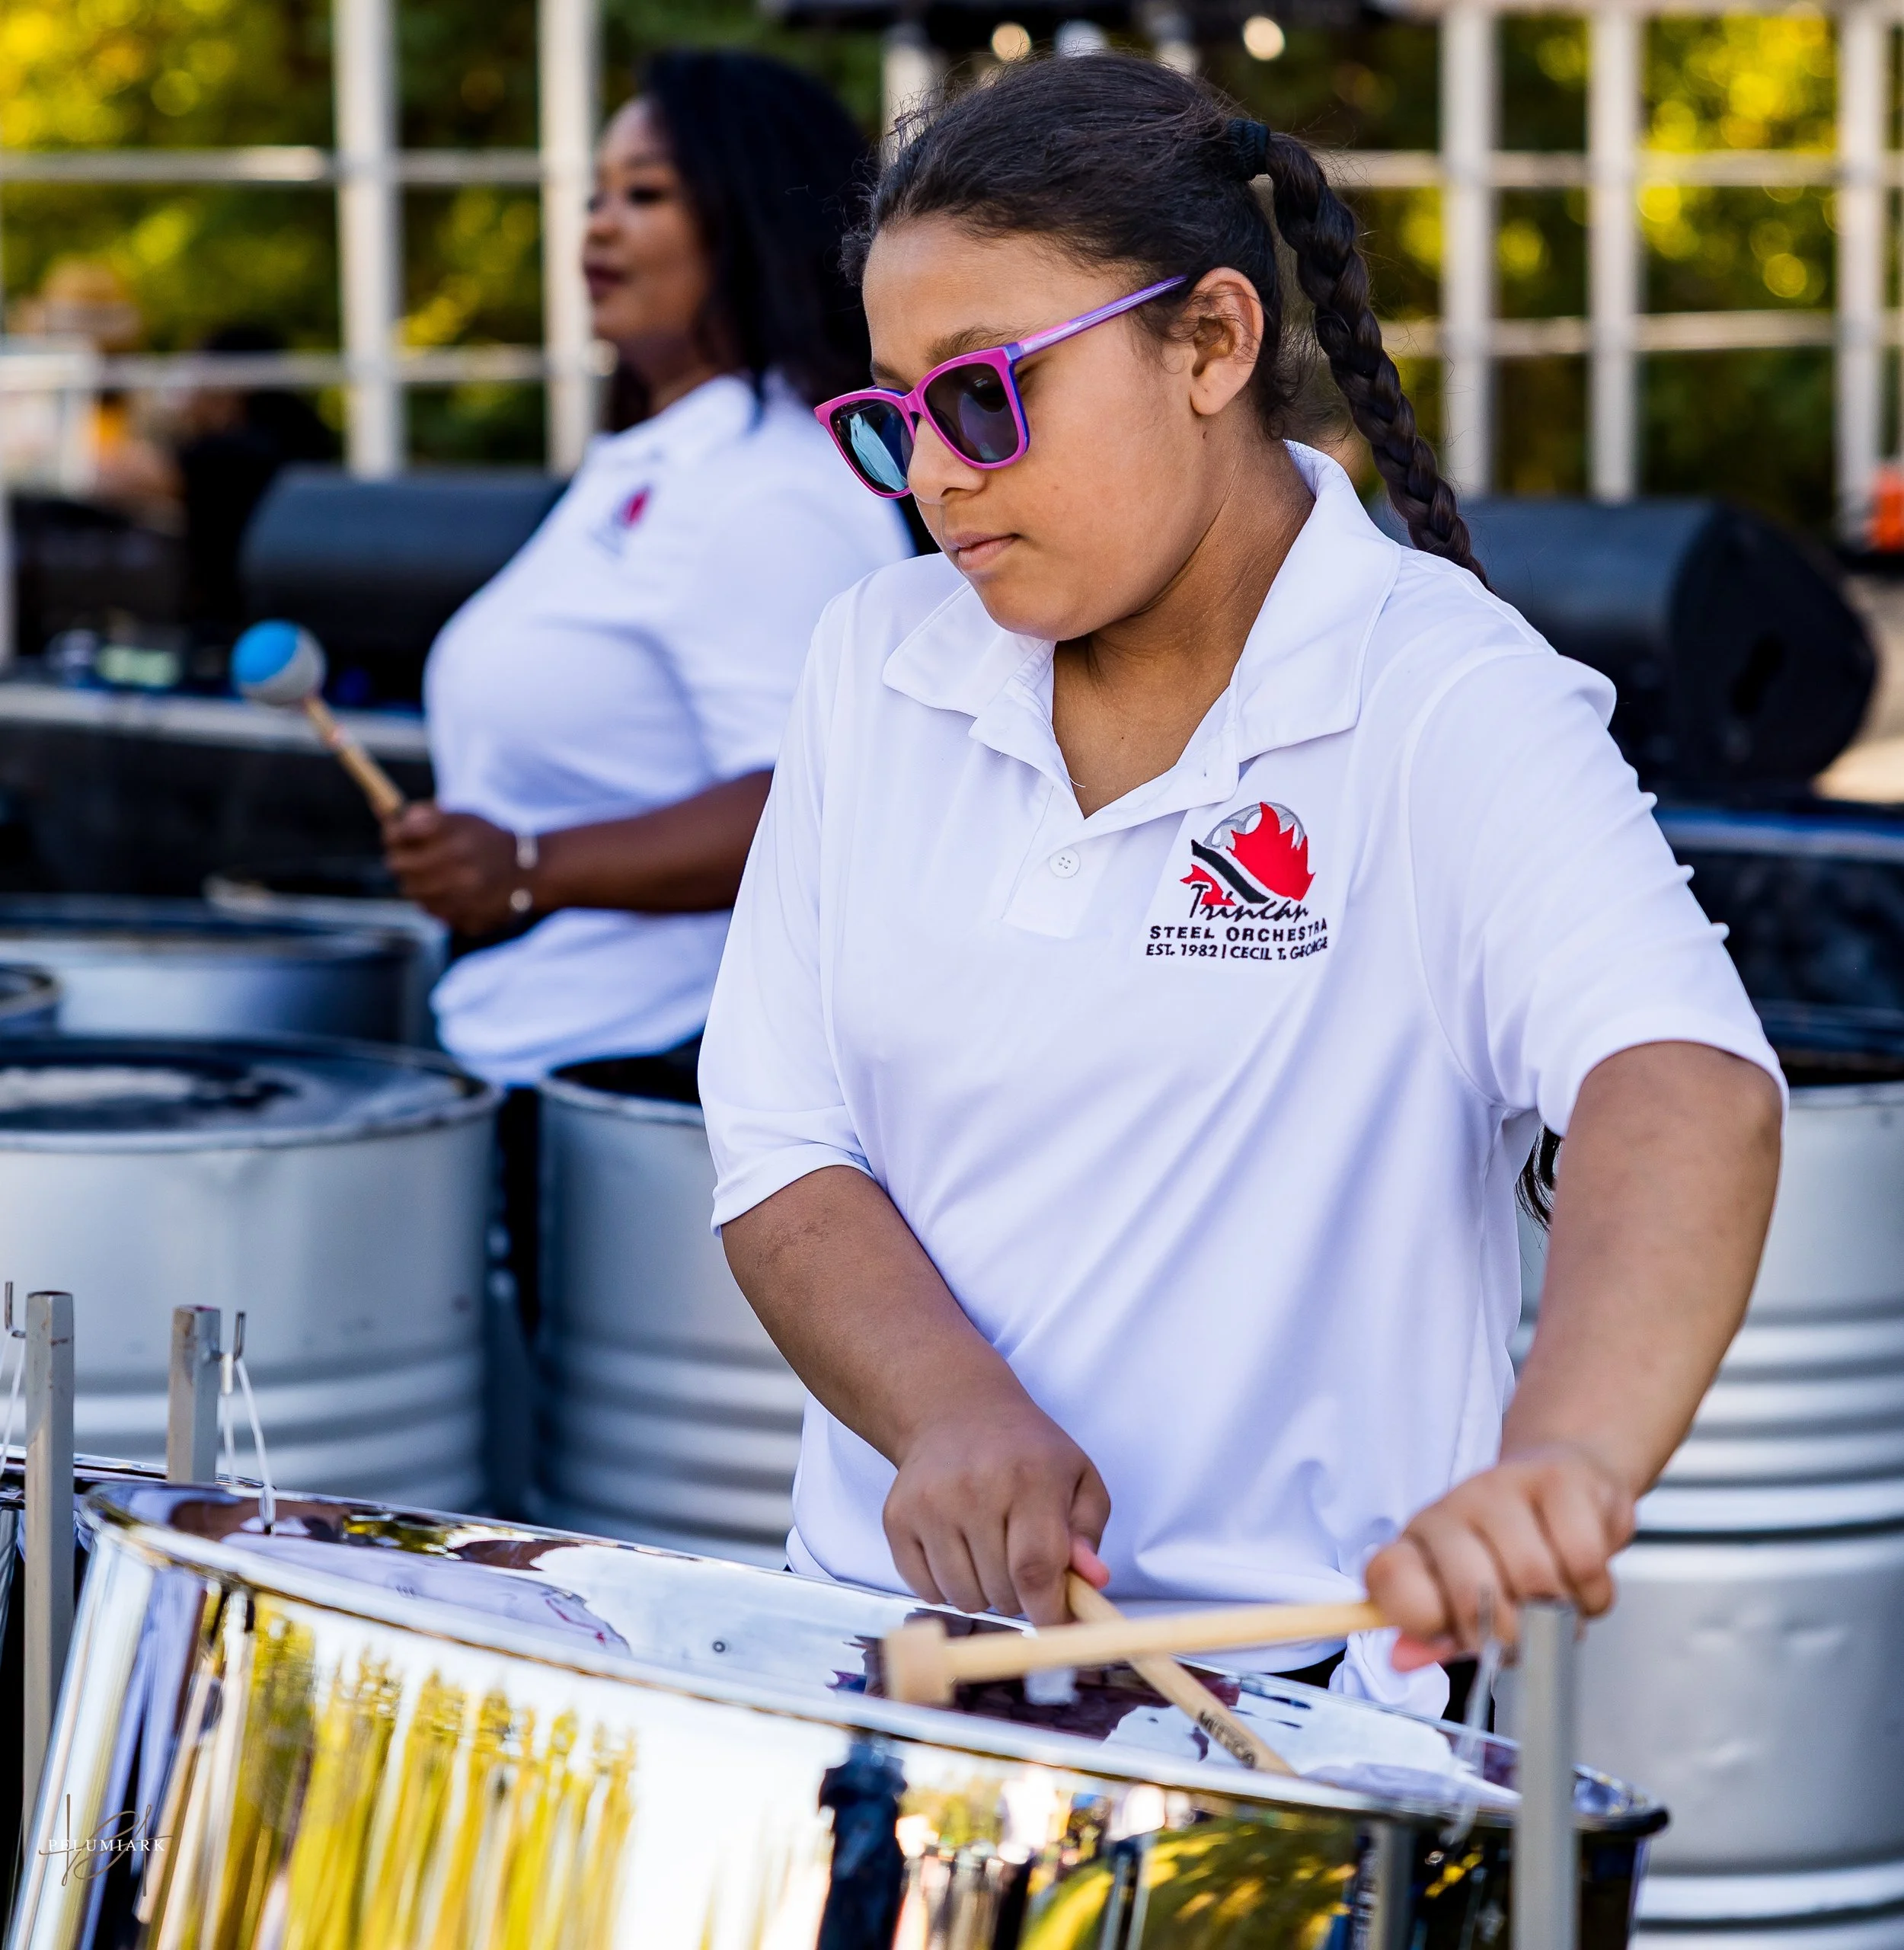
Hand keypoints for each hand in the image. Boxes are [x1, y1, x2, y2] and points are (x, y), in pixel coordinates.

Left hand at [382, 803, 527, 934]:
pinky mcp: (467, 919)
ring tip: (439, 875)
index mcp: (455, 836)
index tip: (396, 834)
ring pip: (412, 892)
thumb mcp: (460, 817)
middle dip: (401, 859)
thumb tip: (379, 806)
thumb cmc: (487, 840)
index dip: (393, 833)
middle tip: (411, 857)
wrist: (530, 873)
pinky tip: (454, 893)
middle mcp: (459, 867)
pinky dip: (437, 903)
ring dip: (418, 883)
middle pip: (398, 865)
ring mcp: (463, 898)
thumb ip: (422, 814)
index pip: (398, 834)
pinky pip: (433, 912)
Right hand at [883, 1391, 1110, 1626]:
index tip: (1056, 1625)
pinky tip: (958, 1549)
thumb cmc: (1028, 1452)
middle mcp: (975, 1487)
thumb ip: (1088, 1533)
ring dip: (983, 1594)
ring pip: (962, 1598)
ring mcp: (930, 1503)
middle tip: (1023, 1566)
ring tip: (990, 1553)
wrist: (957, 1411)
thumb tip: (1092, 1581)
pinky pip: (925, 1590)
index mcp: (1030, 1477)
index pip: (1036, 1568)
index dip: (1049, 1612)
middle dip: (1020, 1597)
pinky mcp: (897, 1517)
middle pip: (1000, 1592)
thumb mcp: (1077, 1479)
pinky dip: (946, 1587)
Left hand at [1365, 1443, 1635, 1668]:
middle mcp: (1452, 1507)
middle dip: (1508, 1636)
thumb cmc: (1515, 1549)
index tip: (1461, 1638)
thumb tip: (1403, 1659)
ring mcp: (1503, 1487)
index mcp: (1419, 1538)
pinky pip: (1582, 1562)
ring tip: (1558, 1607)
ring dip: (1559, 1616)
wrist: (1569, 1481)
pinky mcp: (1559, 1480)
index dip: (1423, 1624)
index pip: (1388, 1579)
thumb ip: (1438, 1633)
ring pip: (1535, 1581)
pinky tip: (1582, 1584)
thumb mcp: (1469, 1594)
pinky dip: (1592, 1594)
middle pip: (1471, 1596)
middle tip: (1525, 1638)